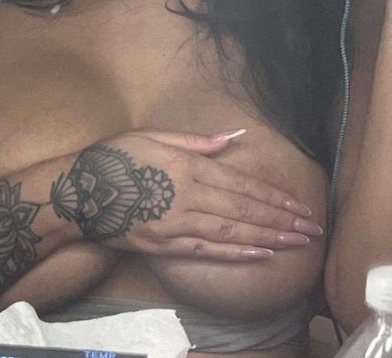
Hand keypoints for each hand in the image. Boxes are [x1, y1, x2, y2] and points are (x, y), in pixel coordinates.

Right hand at [48, 129, 321, 261]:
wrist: (79, 193)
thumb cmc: (116, 158)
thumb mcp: (154, 136)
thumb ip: (194, 141)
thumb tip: (229, 139)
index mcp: (190, 166)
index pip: (242, 184)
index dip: (274, 195)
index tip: (299, 204)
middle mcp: (190, 196)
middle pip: (244, 211)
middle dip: (282, 220)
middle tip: (312, 229)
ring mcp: (178, 224)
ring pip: (233, 233)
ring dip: (268, 237)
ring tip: (297, 243)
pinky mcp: (166, 246)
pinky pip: (207, 252)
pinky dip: (237, 254)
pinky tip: (260, 254)